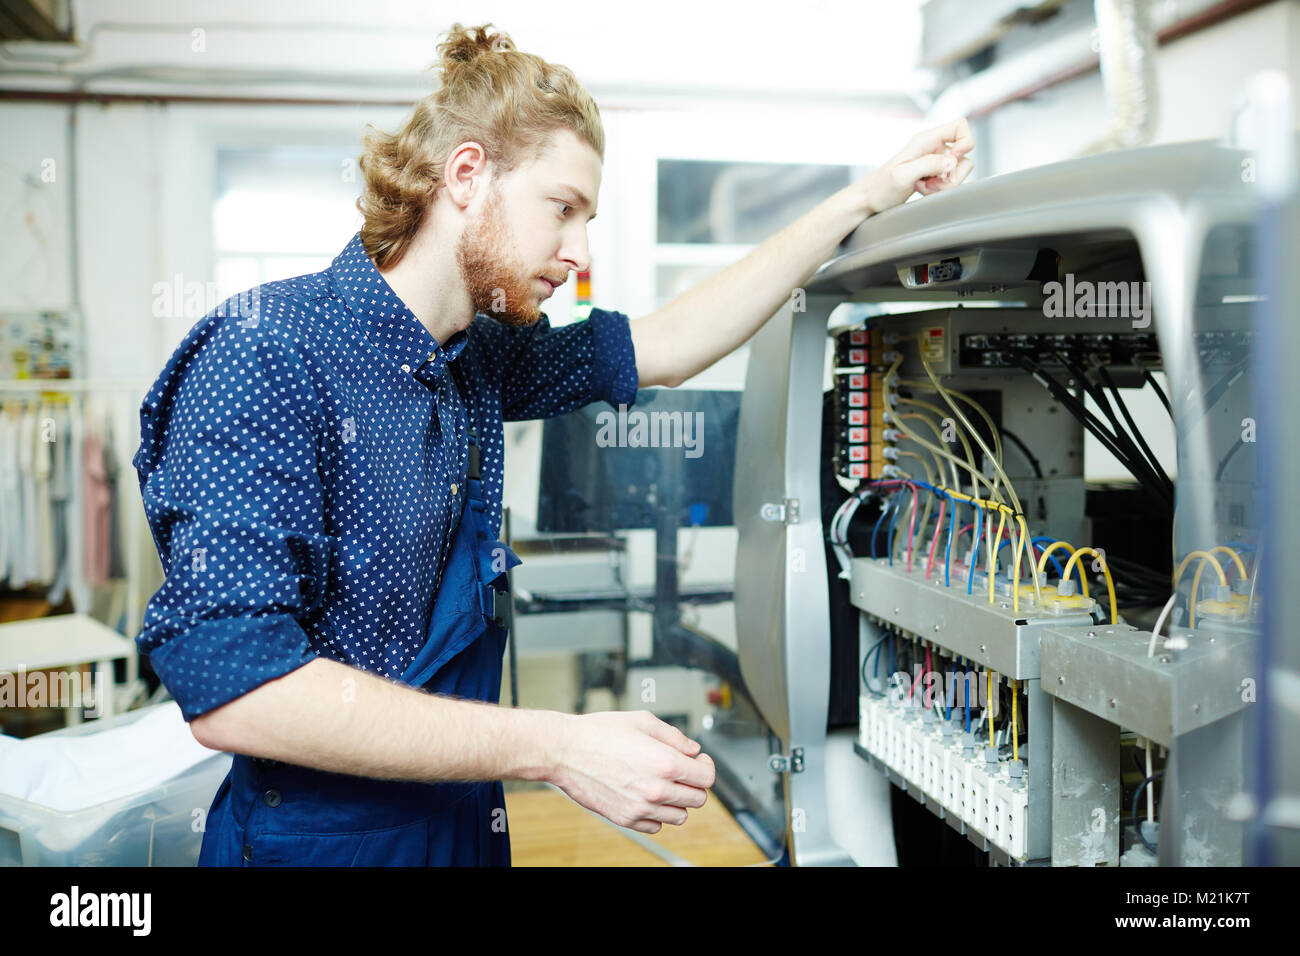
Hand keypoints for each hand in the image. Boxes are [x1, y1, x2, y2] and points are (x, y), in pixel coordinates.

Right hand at [550, 710, 715, 833]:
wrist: (564, 752)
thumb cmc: (599, 732)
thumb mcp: (643, 721)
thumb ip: (674, 736)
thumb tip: (693, 749)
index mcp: (665, 763)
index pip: (707, 778)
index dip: (706, 767)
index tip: (699, 761)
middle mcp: (656, 790)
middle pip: (697, 799)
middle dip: (693, 784)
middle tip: (682, 772)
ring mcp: (641, 808)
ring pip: (679, 816)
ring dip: (677, 801)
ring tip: (663, 784)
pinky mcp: (625, 819)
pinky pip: (656, 826)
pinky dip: (656, 814)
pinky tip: (646, 796)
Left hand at [860, 117, 974, 215]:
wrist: (869, 200)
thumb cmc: (880, 188)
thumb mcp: (902, 175)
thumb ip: (928, 165)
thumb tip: (952, 161)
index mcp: (925, 140)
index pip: (961, 126)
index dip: (966, 142)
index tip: (952, 160)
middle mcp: (932, 147)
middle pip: (964, 155)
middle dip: (952, 173)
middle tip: (931, 181)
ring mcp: (934, 161)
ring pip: (958, 170)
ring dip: (945, 184)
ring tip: (924, 186)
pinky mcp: (933, 174)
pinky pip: (949, 181)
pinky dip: (940, 189)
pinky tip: (923, 189)